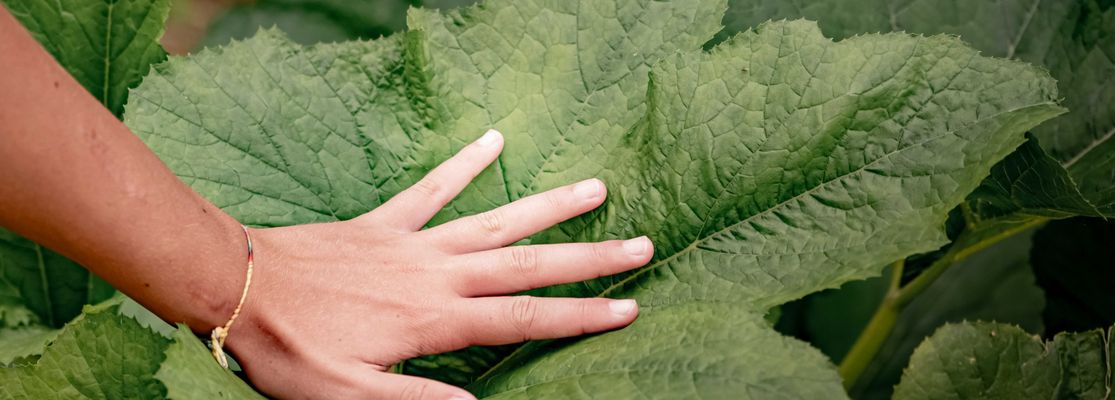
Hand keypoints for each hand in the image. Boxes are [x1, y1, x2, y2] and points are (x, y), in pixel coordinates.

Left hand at [223, 130, 652, 398]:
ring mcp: (413, 242)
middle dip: (588, 256)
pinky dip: (462, 165)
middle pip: (527, 263)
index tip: (628, 307)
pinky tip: (492, 140)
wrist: (237, 288)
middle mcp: (436, 273)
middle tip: (640, 244)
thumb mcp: (350, 397)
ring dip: (548, 205)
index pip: (524, 319)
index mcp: (435, 318)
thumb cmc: (292, 351)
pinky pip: (431, 190)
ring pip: (495, 219)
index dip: (580, 316)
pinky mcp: (384, 223)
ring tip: (595, 186)